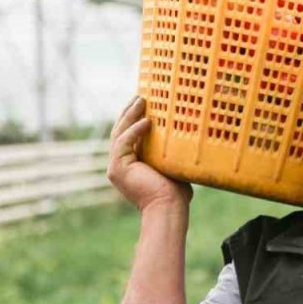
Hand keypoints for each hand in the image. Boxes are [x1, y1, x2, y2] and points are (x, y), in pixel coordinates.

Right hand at [107, 96, 191, 212]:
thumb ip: (170, 151)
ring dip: (130, 115)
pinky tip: (147, 121)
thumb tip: (186, 133)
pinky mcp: (117, 169)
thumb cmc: (176, 192)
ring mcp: (116, 167)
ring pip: (119, 134)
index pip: (127, 135)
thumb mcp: (172, 165)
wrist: (169, 208)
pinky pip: (124, 143)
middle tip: (140, 95)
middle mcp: (118, 165)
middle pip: (119, 131)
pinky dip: (134, 131)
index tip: (144, 101)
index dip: (133, 118)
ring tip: (141, 100)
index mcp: (129, 164)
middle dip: (128, 112)